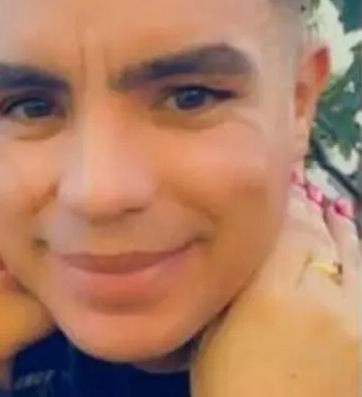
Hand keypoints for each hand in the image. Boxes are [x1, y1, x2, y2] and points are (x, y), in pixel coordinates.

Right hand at [191, 185, 360, 396]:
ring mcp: (357, 317)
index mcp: (274, 296)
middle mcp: (324, 297)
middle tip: (296, 187)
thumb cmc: (232, 387)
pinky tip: (348, 242)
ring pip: (351, 253)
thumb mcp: (215, 332)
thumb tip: (246, 244)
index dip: (278, 204)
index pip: (282, 229)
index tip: (270, 186)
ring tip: (327, 208)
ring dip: (337, 227)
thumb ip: (234, 283)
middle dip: (307, 209)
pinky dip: (355, 255)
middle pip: (318, 236)